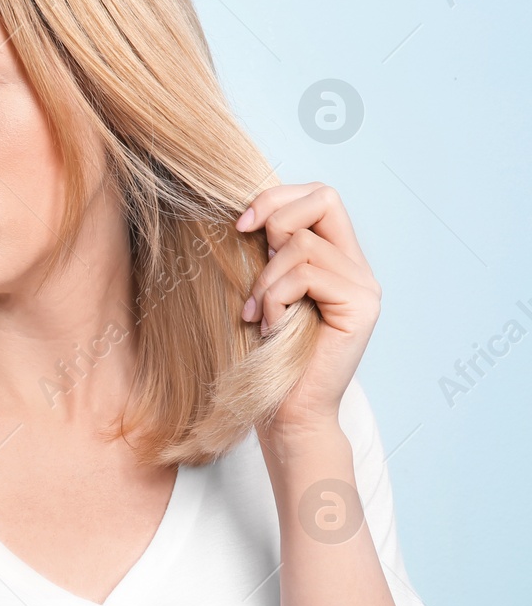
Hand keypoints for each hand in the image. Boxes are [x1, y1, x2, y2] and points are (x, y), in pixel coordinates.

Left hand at [236, 182, 379, 438]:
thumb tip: (252, 213)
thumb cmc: (267, 352)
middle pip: (325, 198)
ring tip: (259, 315)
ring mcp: (364, 287)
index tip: (241, 225)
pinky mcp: (360, 307)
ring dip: (266, 279)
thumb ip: (270, 251)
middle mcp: (358, 268)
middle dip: (275, 220)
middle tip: (254, 261)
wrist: (286, 410)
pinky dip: (275, 298)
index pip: (320, 196)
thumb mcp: (263, 289)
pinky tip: (271, 326)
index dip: (278, 199)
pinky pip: (307, 275)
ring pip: (303, 244)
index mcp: (337, 258)